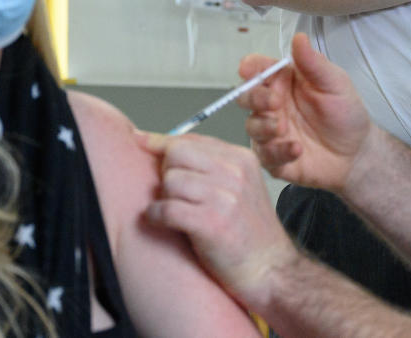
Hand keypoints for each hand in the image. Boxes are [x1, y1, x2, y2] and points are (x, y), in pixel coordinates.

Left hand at [141, 132, 298, 311]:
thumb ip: (211, 166)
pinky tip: (162, 223)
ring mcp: (225, 198)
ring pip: (170, 181)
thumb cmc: (250, 232)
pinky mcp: (211, 224)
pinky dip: (156, 216)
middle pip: (176, 154)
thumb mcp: (241, 187)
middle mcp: (235, 173)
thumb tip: (165, 146)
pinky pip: (166, 209)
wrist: (271, 270)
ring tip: (175, 213)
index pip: (190, 139)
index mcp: (241, 159)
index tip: (140, 140)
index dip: (160, 142)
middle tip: (173, 195)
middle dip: (166, 174)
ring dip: (164, 198)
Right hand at [239, 33, 372, 192]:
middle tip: (274, 103)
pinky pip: (265, 156)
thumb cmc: (345, 113)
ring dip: (264, 127)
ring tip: (282, 129)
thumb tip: (299, 37)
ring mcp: (271, 132)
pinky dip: (277, 152)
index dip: (250, 67)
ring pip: (251, 127)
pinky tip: (296, 149)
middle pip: (246, 97)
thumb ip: (314, 63)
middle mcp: (272, 105)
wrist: (357, 152)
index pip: (257, 69)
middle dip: (254, 98)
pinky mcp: (275, 157)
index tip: (248, 69)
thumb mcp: (335, 83)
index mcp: (282, 81)